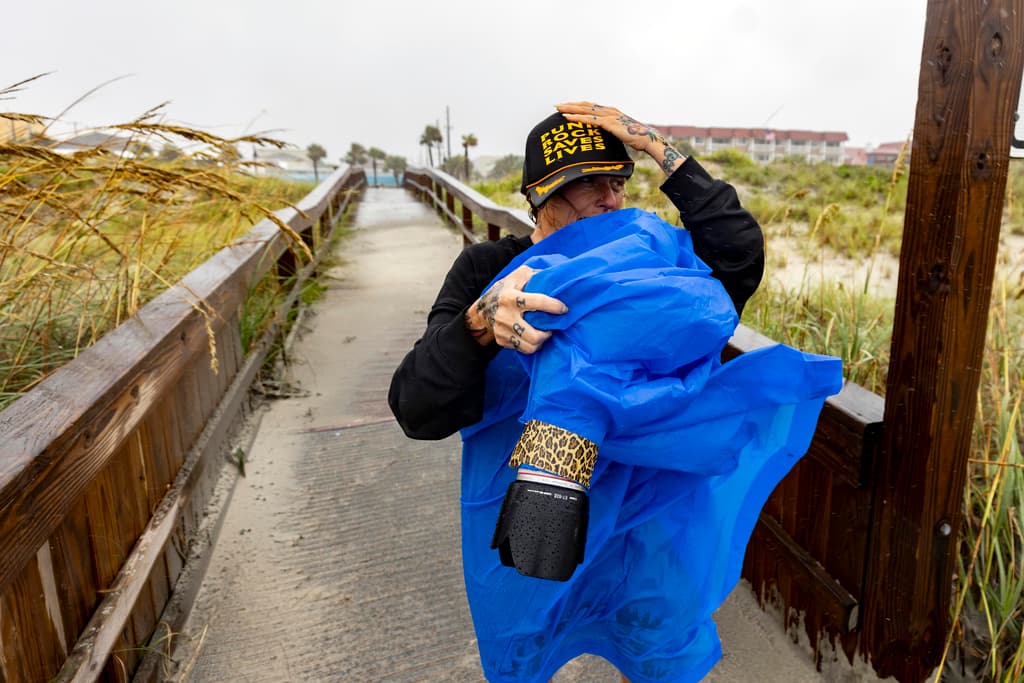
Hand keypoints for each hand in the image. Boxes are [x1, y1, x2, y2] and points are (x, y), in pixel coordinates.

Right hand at [465, 265, 566, 352]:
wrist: (482, 309)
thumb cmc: (506, 289)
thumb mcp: (518, 276)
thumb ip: (535, 275)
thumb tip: (554, 277)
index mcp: (510, 297)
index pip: (537, 302)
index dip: (554, 306)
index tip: (564, 309)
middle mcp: (506, 315)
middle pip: (534, 335)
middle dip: (548, 333)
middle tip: (552, 327)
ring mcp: (503, 330)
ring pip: (530, 345)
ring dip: (542, 341)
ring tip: (545, 333)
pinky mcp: (502, 340)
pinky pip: (523, 349)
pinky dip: (532, 345)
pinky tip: (534, 337)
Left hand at [556, 101, 685, 175]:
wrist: (646, 139)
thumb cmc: (634, 139)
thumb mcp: (618, 133)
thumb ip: (609, 133)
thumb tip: (601, 140)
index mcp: (610, 112)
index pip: (591, 106)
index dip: (578, 106)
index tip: (566, 107)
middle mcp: (609, 110)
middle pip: (585, 105)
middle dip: (570, 105)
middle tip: (557, 105)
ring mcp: (609, 116)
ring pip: (585, 110)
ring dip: (571, 109)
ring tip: (559, 109)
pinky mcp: (609, 123)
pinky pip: (590, 119)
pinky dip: (578, 118)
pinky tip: (568, 118)